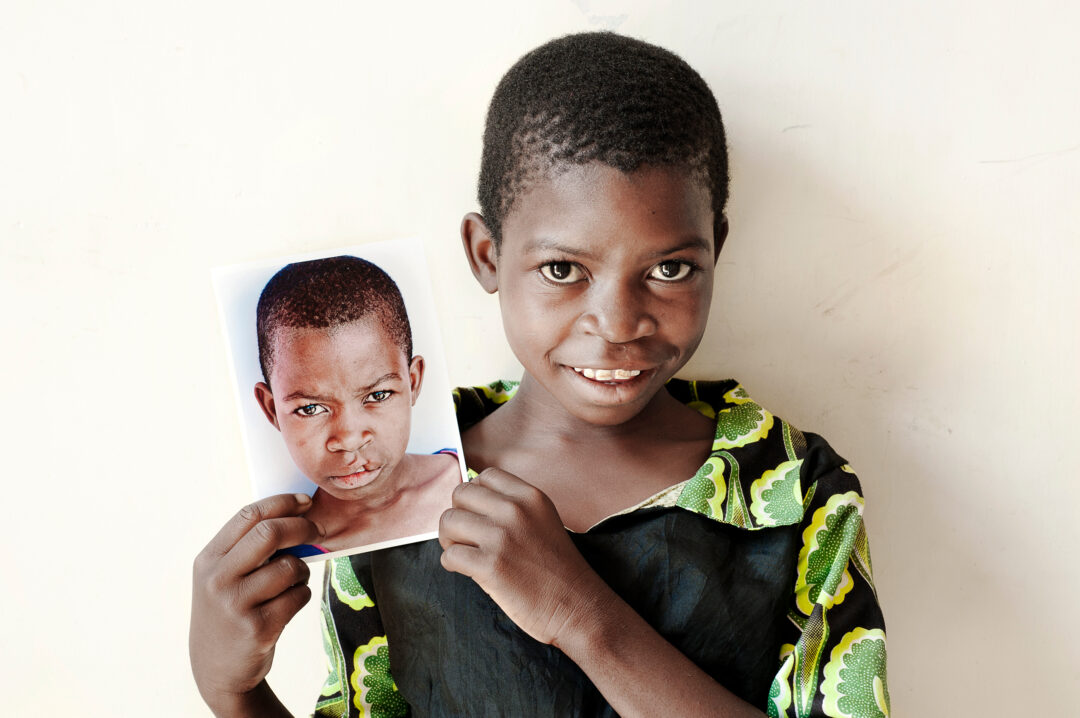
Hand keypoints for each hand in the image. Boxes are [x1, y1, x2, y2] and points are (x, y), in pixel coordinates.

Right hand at [189, 493, 322, 714]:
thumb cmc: (229, 612)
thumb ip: (249, 548)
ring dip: (303, 570)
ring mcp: (236, 605)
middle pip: (270, 533)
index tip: (306, 501)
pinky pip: (298, 595)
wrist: (218, 670)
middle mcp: (218, 580)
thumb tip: (299, 513)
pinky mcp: (258, 628)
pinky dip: (302, 595)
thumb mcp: (223, 577)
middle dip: (302, 527)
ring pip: (290, 567)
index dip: (282, 503)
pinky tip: (289, 604)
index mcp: (208, 560)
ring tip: (294, 581)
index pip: (248, 516)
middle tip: (318, 530)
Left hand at [437, 468, 604, 646]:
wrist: (578, 607)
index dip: (475, 495)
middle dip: (457, 515)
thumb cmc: (559, 570)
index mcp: (531, 496)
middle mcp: (516, 511)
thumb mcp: (544, 521)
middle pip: (461, 494)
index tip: (477, 514)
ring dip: (450, 539)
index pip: (485, 476)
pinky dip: (452, 564)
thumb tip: (472, 502)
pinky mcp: (490, 566)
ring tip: (465, 554)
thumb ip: (515, 507)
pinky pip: (450, 555)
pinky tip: (468, 571)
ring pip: (448, 521)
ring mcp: (502, 537)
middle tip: (465, 536)